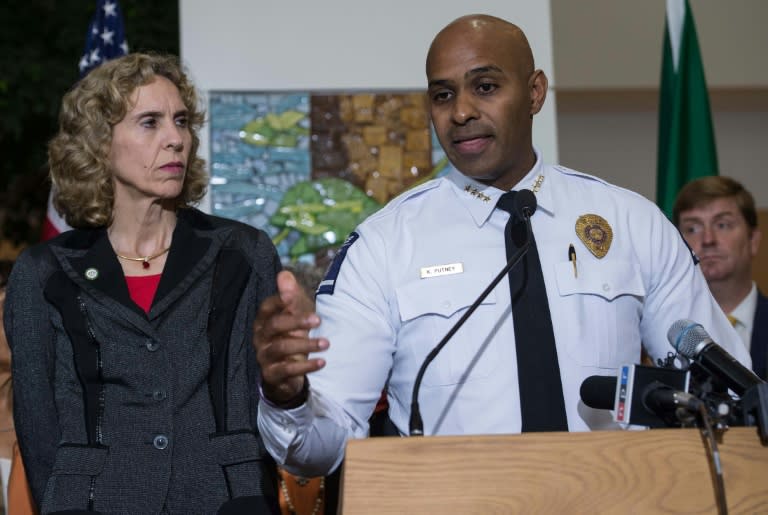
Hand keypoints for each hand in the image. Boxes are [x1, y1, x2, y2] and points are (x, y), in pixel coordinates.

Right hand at [254, 270, 327, 405]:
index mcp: (264, 320)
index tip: (294, 296)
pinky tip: (322, 362)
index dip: (280, 300)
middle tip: (318, 319)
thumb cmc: (291, 335)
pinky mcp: (271, 375)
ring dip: (306, 345)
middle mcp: (261, 337)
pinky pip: (286, 370)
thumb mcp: (295, 314)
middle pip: (274, 325)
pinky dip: (306, 366)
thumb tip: (284, 274)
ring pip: (281, 348)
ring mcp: (264, 356)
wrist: (287, 372)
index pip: (267, 307)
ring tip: (326, 343)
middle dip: (296, 321)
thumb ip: (291, 295)